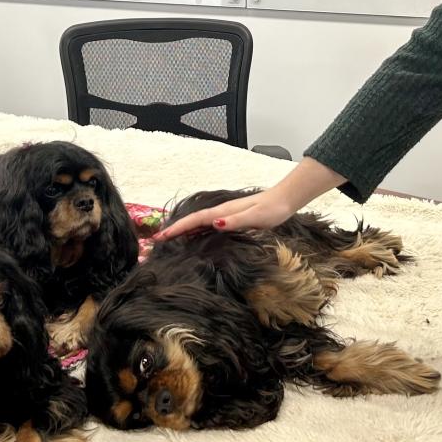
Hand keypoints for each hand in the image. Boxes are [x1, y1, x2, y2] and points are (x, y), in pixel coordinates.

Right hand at [155, 186, 301, 239]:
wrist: (285, 200)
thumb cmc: (272, 209)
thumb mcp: (255, 217)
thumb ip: (236, 221)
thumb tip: (214, 223)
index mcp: (224, 212)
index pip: (196, 220)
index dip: (178, 228)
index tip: (162, 236)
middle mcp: (222, 212)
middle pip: (193, 221)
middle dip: (175, 230)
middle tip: (157, 241)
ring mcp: (227, 215)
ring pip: (199, 223)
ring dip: (184, 231)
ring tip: (169, 240)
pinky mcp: (232, 219)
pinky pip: (209, 225)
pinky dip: (197, 231)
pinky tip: (195, 237)